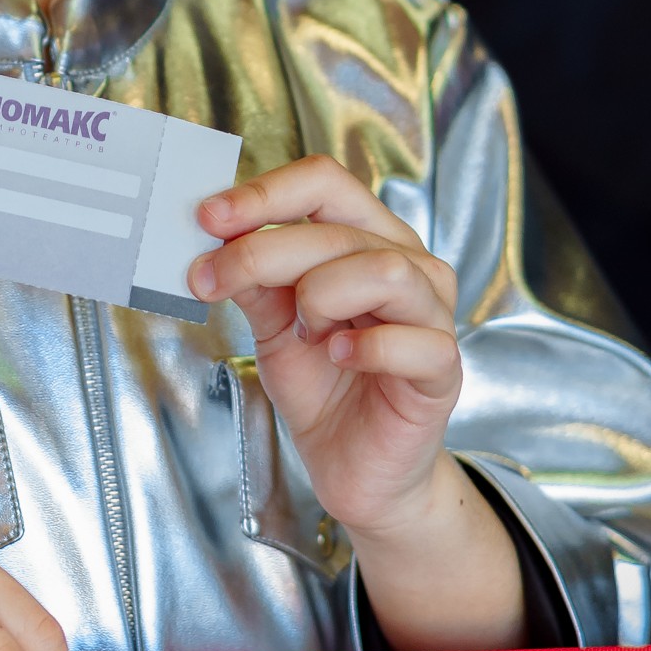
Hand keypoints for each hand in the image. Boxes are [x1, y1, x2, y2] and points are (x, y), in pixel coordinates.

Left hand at [188, 157, 525, 649]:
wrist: (354, 468)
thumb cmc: (323, 387)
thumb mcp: (273, 325)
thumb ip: (253, 280)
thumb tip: (212, 238)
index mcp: (367, 239)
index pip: (325, 182)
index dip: (265, 193)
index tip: (207, 216)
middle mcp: (408, 265)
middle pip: (339, 228)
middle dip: (263, 251)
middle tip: (212, 279)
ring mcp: (432, 316)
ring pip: (384, 271)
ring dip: (323, 295)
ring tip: (303, 331)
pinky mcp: (443, 370)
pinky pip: (417, 342)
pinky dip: (367, 346)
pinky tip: (338, 357)